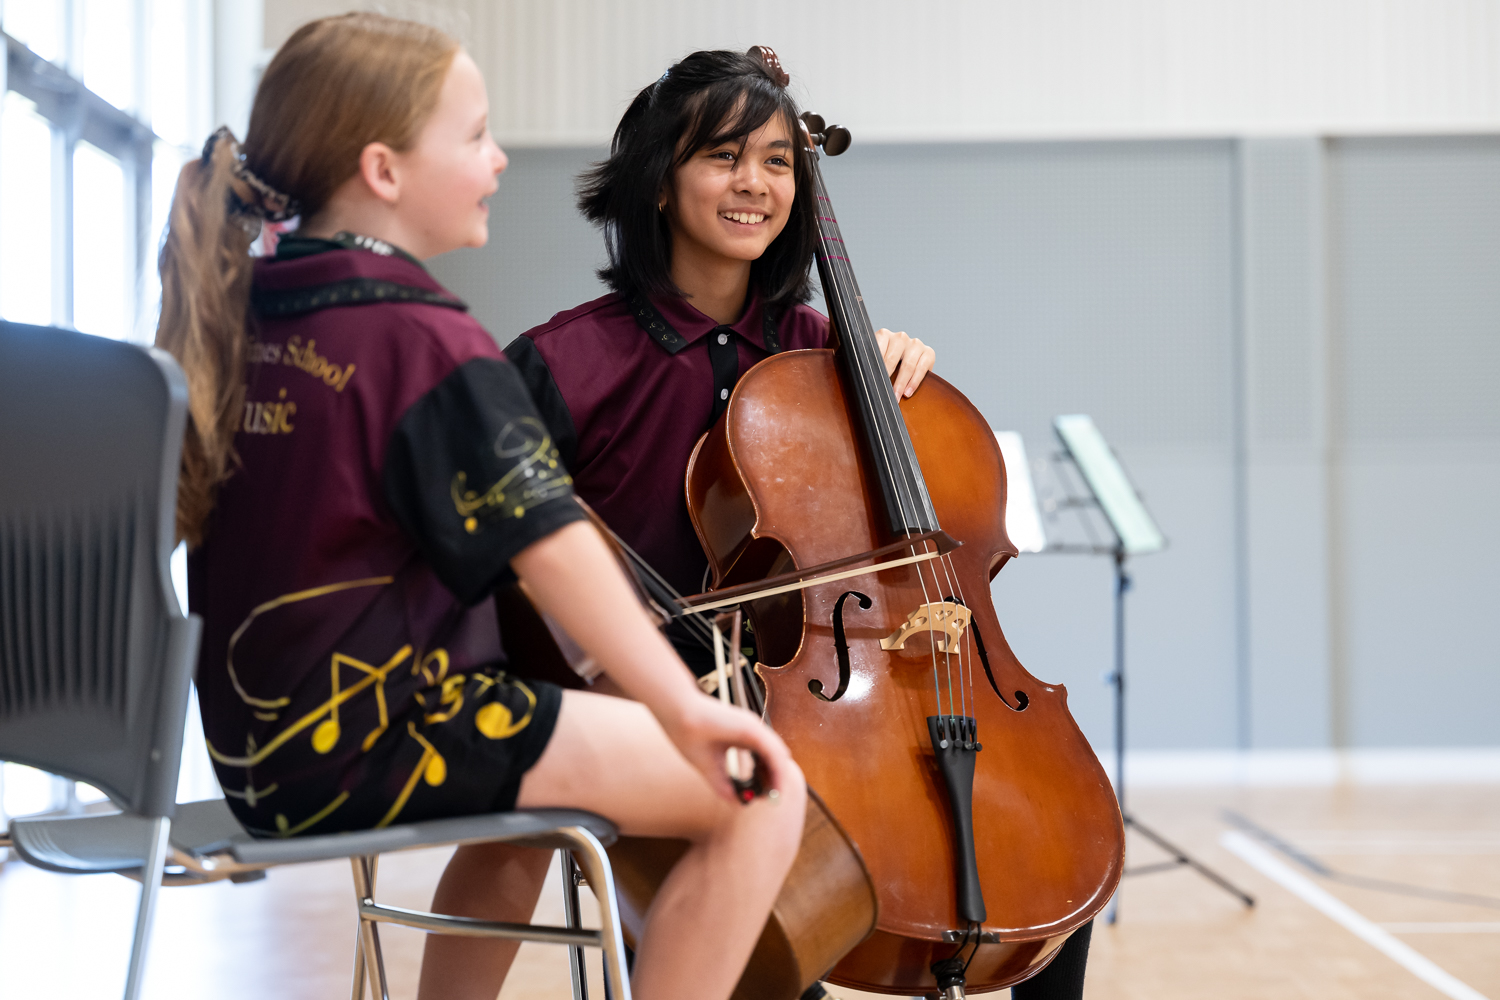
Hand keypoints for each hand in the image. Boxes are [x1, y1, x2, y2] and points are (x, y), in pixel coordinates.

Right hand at [656, 693, 799, 805]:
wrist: (678, 715)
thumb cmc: (690, 737)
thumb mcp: (710, 767)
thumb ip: (724, 784)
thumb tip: (738, 804)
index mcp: (742, 737)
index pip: (764, 758)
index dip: (767, 777)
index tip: (764, 795)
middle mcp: (752, 730)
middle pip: (774, 757)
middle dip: (775, 779)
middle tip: (772, 797)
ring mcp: (753, 727)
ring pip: (778, 755)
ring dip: (779, 777)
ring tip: (775, 794)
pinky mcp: (752, 728)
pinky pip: (773, 751)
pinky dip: (777, 770)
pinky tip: (776, 784)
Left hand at [873, 328, 935, 397]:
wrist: (903, 363)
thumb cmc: (886, 364)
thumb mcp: (875, 362)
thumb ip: (870, 366)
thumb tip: (864, 380)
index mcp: (884, 335)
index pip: (877, 350)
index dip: (873, 368)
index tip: (870, 381)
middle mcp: (900, 337)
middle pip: (891, 359)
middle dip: (886, 379)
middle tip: (882, 393)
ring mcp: (915, 344)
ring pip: (907, 365)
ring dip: (901, 384)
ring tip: (896, 397)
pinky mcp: (928, 352)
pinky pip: (921, 368)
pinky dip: (914, 382)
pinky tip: (908, 392)